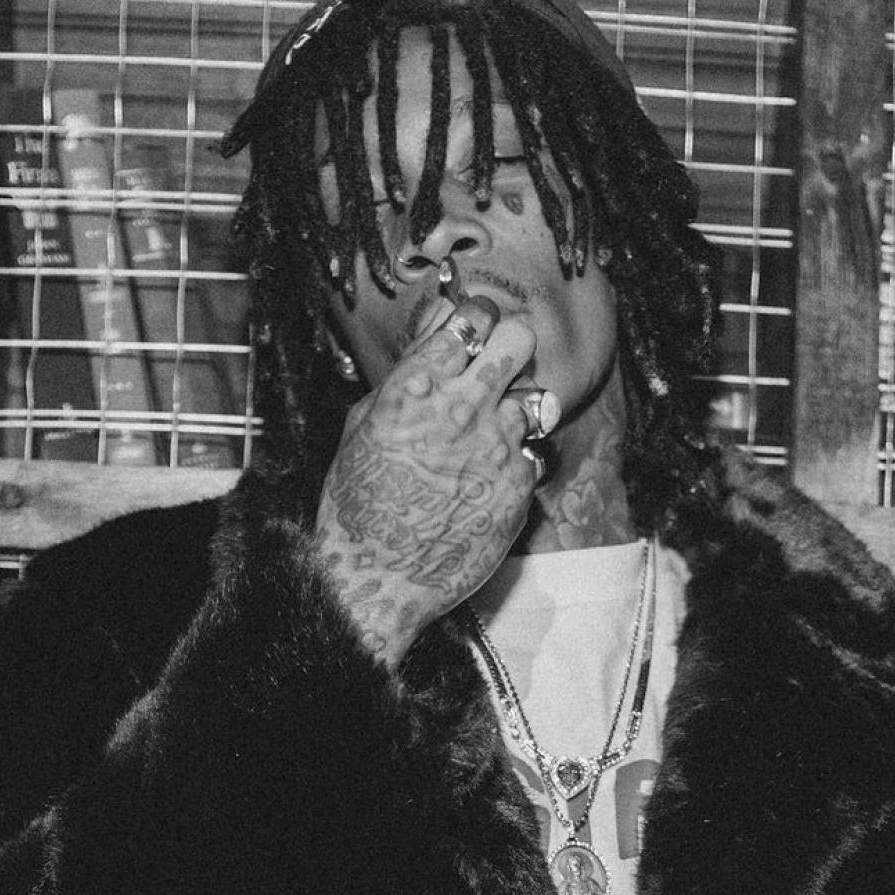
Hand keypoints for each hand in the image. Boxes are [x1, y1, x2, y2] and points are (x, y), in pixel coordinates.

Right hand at [314, 297, 540, 667]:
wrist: (378, 577)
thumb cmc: (357, 504)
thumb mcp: (362, 427)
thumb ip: (403, 378)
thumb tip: (435, 336)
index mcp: (416, 387)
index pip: (470, 317)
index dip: (475, 319)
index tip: (474, 331)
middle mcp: (463, 409)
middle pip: (519, 339)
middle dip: (510, 348)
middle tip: (497, 369)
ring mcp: (497, 448)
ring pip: (536, 397)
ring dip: (517, 409)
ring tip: (493, 433)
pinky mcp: (519, 487)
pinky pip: (535, 454)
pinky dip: (518, 462)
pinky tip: (490, 478)